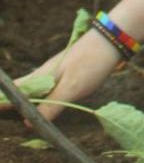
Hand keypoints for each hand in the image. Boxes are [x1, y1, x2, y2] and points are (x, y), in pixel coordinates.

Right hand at [6, 28, 122, 122]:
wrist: (112, 39)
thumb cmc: (91, 61)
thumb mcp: (72, 87)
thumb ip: (51, 105)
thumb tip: (28, 123)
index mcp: (40, 77)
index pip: (12, 92)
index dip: (2, 103)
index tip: (0, 113)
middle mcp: (44, 75)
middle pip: (19, 92)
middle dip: (11, 105)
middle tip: (5, 116)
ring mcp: (55, 74)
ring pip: (33, 91)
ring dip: (25, 104)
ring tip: (16, 116)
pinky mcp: (67, 75)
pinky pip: (48, 90)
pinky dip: (42, 100)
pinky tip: (43, 106)